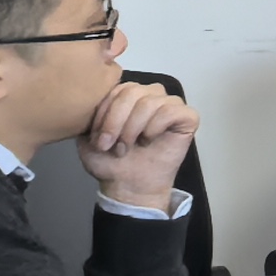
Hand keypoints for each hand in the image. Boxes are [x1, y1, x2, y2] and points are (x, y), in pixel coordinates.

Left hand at [77, 77, 198, 206]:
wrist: (129, 186)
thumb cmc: (111, 161)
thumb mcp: (90, 137)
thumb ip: (89, 116)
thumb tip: (87, 103)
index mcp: (128, 95)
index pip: (116, 89)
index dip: (104, 113)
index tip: (97, 138)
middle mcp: (150, 95)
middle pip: (133, 92)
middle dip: (116, 121)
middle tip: (109, 145)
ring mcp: (171, 104)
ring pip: (150, 102)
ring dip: (133, 128)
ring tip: (127, 146)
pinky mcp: (188, 117)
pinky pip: (171, 111)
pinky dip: (155, 127)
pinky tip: (149, 140)